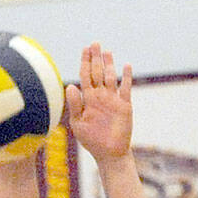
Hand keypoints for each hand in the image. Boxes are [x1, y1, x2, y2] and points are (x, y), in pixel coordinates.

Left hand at [66, 43, 133, 162]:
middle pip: (97, 72)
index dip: (85, 62)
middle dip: (96, 58)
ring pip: (110, 77)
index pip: (85, 75)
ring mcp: (113, 100)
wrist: (109, 153)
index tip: (85, 49)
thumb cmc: (91, 140)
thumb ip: (74, 104)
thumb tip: (70, 86)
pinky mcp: (125, 106)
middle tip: (95, 43)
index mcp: (87, 98)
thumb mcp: (78, 123)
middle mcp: (100, 96)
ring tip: (107, 51)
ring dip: (109, 64)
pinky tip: (126, 66)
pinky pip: (126, 88)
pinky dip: (126, 77)